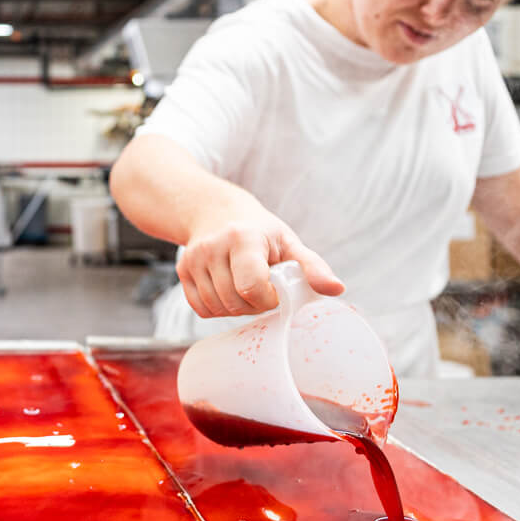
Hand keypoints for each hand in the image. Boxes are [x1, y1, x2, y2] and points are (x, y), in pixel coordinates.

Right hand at [179, 207, 343, 317]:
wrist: (214, 212)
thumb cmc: (259, 230)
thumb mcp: (288, 242)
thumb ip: (312, 266)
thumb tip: (337, 289)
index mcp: (244, 238)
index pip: (252, 287)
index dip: (268, 298)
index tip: (275, 290)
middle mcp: (214, 247)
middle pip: (235, 302)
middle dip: (254, 305)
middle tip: (263, 290)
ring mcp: (194, 259)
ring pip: (217, 308)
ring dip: (236, 308)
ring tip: (245, 289)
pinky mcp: (182, 271)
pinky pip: (201, 308)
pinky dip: (217, 308)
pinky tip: (228, 291)